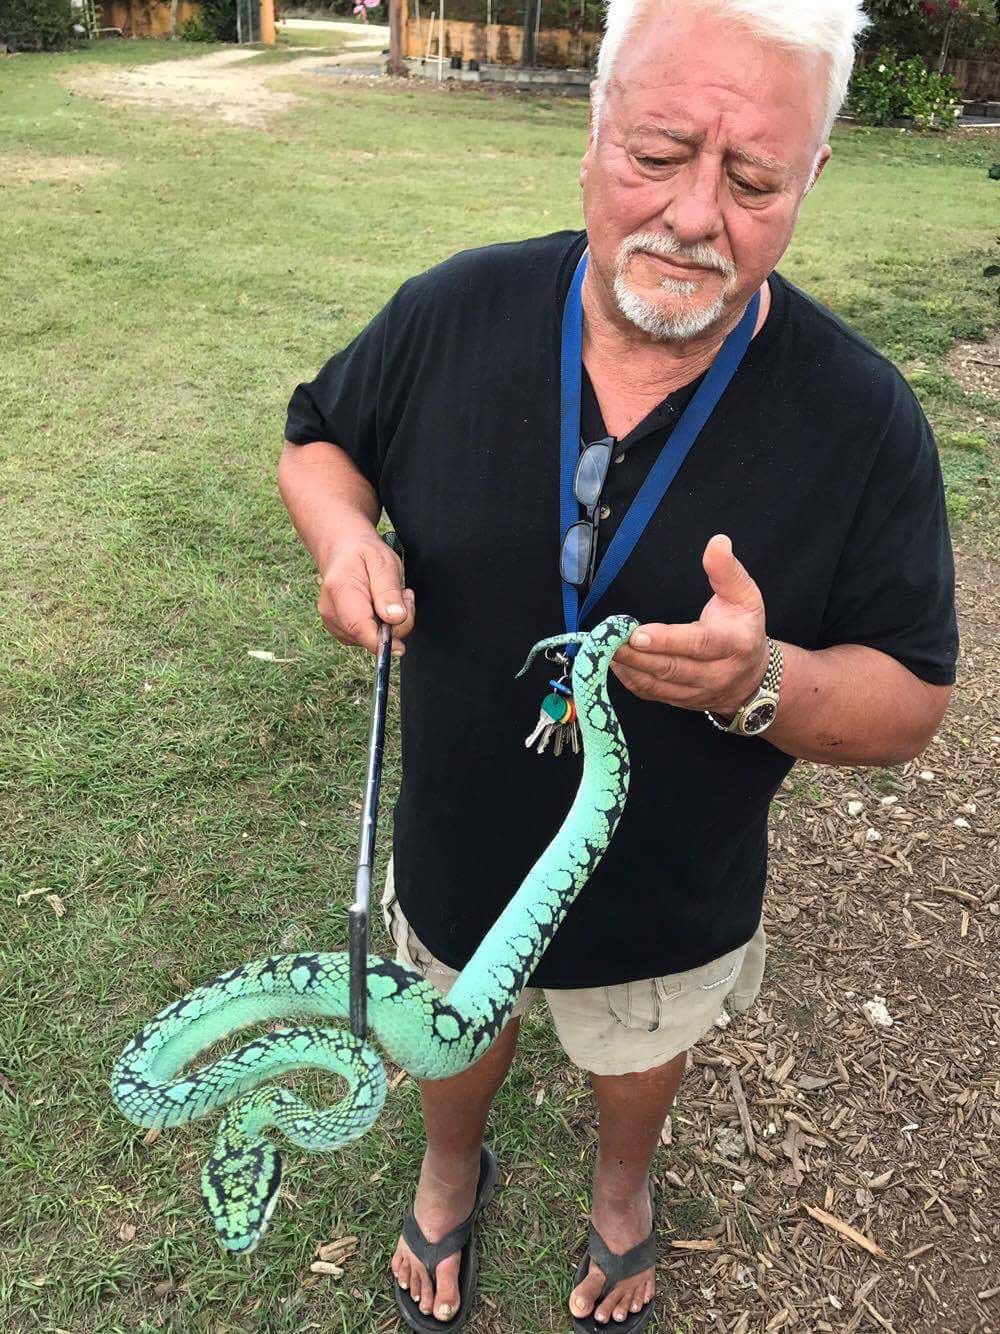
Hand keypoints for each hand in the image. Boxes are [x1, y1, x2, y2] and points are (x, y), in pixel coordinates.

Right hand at [318, 537, 414, 654]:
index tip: (400, 647)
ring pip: (370, 640)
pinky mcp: (342, 630)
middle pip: (368, 637)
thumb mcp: (383, 563)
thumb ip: (389, 590)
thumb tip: (395, 618)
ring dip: (389, 625)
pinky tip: (380, 608)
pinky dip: (380, 627)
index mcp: (340, 591)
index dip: (381, 642)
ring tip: (389, 598)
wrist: (343, 551)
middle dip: (394, 624)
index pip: (359, 628)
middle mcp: (332, 612)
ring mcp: (334, 623)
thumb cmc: (363, 554)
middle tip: (403, 596)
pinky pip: (368, 638)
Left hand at [611, 534, 768, 712]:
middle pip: (672, 668)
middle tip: (609, 639)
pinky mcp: (679, 700)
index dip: (667, 641)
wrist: (753, 676)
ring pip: (658, 684)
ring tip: (604, 648)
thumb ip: (727, 570)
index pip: (699, 644)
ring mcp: (696, 692)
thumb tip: (717, 543)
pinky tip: (613, 661)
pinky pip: (650, 693)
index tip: (638, 633)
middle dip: (637, 655)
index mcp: (733, 644)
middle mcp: (716, 673)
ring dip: (629, 667)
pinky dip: (629, 679)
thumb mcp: (745, 596)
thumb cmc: (744, 629)